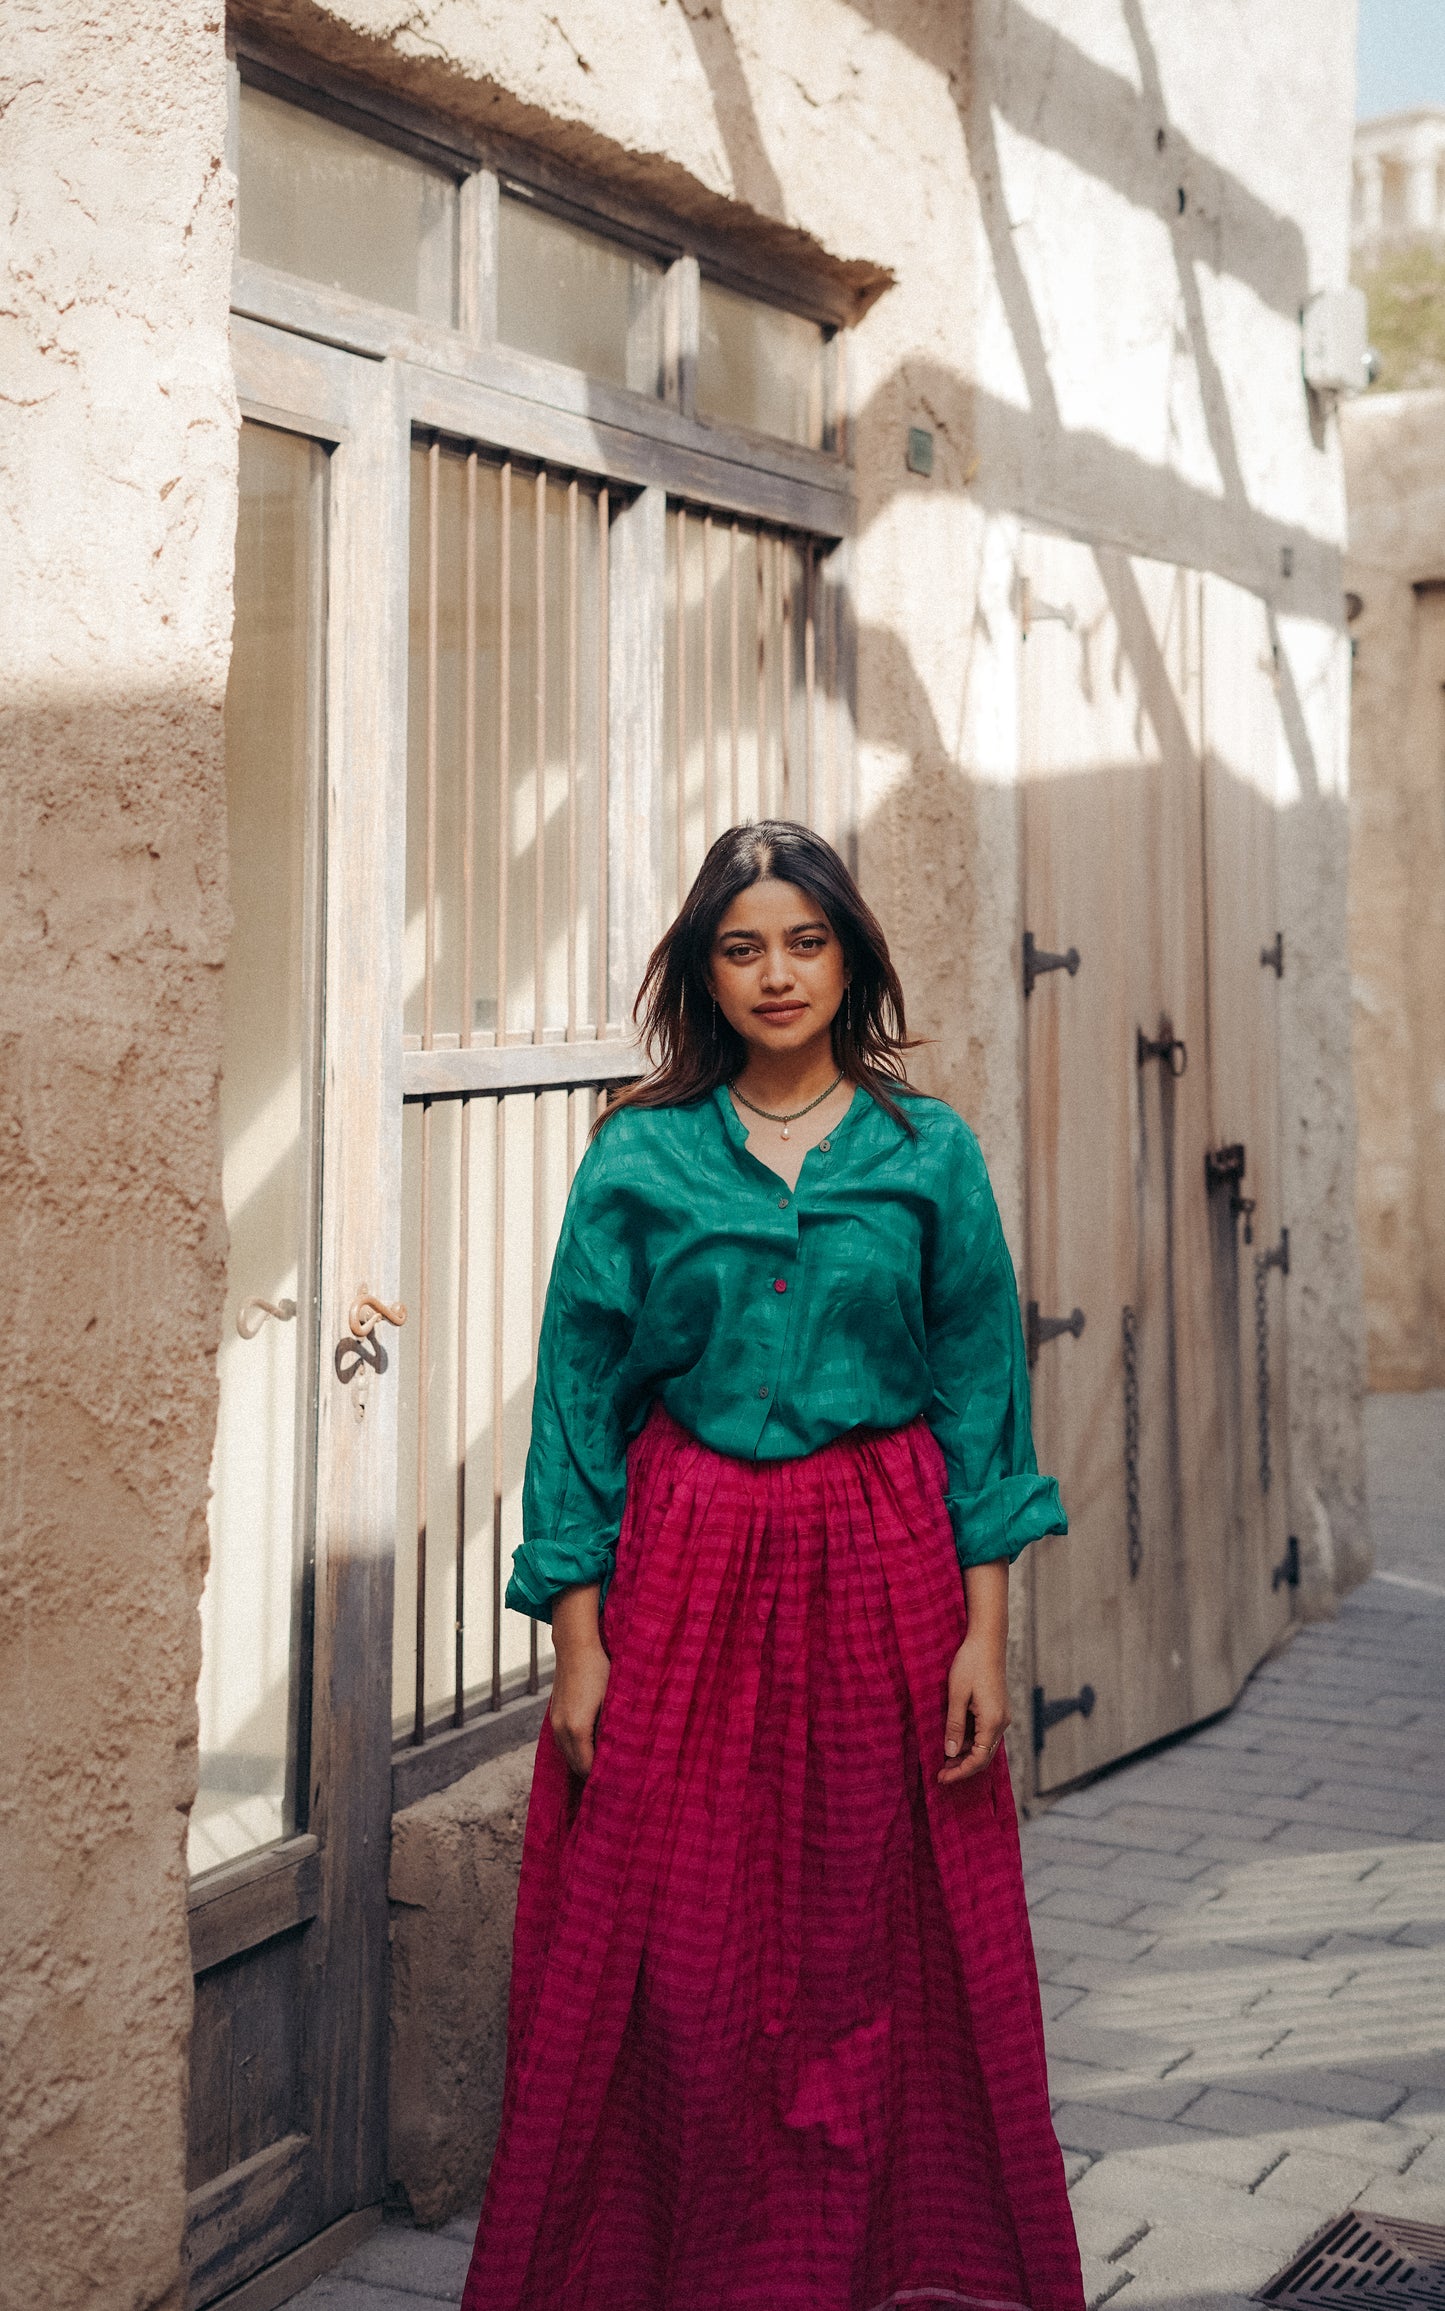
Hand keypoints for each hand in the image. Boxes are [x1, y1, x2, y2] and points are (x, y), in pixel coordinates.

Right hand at [549, 1583, 609, 1778]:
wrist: (575, 1645)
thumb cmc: (599, 1669)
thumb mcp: (614, 1699)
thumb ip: (615, 1728)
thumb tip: (623, 1752)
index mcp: (577, 1729)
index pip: (588, 1768)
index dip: (603, 1778)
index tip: (621, 1783)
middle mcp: (561, 1729)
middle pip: (576, 1766)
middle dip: (594, 1774)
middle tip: (616, 1779)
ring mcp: (555, 1723)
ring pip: (568, 1756)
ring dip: (584, 1762)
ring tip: (606, 1766)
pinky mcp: (554, 1716)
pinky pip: (564, 1744)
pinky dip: (576, 1750)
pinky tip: (593, 1747)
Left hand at [938, 1631, 1010, 1785]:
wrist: (987, 1641)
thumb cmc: (970, 1664)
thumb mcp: (956, 1695)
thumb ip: (954, 1725)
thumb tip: (950, 1753)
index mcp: (992, 1721)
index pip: (978, 1759)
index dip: (960, 1772)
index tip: (941, 1778)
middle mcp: (1001, 1722)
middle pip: (984, 1757)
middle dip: (963, 1768)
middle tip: (941, 1774)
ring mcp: (1001, 1716)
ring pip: (984, 1746)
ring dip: (966, 1756)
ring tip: (944, 1761)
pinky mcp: (997, 1709)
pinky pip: (984, 1734)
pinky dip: (970, 1742)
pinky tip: (955, 1741)